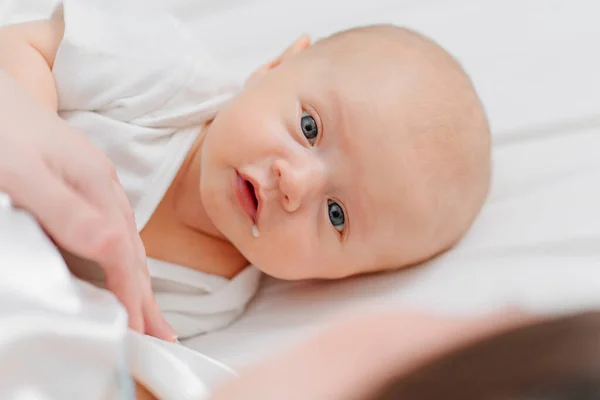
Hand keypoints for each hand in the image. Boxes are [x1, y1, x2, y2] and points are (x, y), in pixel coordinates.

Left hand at [0, 70, 175, 340]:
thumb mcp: (23, 172)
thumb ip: (68, 212)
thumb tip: (114, 249)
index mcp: (96, 184)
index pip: (123, 252)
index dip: (131, 293)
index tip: (139, 329)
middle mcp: (103, 185)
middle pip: (134, 249)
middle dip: (147, 294)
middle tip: (160, 333)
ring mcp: (94, 181)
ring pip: (127, 238)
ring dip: (138, 278)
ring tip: (147, 309)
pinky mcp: (80, 181)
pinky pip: (114, 227)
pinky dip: (123, 256)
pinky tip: (120, 262)